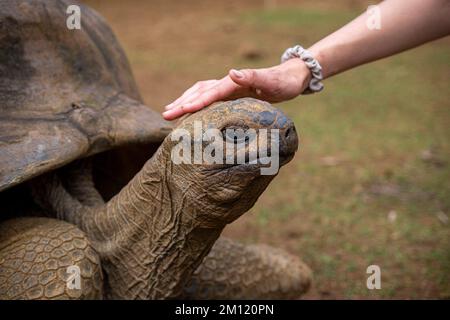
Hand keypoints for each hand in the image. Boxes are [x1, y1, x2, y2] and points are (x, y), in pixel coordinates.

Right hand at [162, 58, 310, 119]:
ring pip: (200, 93)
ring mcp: (228, 88)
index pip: (210, 93)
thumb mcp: (271, 81)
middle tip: (166, 115)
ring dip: (185, 101)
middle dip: (182, 103)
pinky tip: (190, 111)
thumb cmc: (282, 82)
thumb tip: (232, 72)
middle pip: (199, 92)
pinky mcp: (230, 93)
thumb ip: (252, 76)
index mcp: (234, 83)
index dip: (195, 102)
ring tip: (170, 111)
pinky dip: (196, 102)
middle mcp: (227, 83)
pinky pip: (208, 98)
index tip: (180, 110)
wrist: (289, 78)